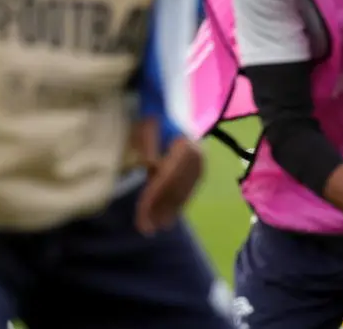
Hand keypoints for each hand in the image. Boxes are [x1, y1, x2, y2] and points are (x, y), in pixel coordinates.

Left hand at [131, 118, 204, 235]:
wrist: (166, 111)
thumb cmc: (152, 121)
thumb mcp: (145, 128)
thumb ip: (148, 145)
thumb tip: (152, 165)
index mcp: (184, 146)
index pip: (165, 180)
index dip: (152, 202)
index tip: (141, 220)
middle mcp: (197, 155)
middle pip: (175, 189)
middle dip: (160, 211)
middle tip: (146, 230)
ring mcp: (201, 162)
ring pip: (184, 192)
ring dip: (170, 211)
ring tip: (157, 227)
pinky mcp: (200, 167)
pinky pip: (189, 189)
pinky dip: (179, 204)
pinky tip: (170, 215)